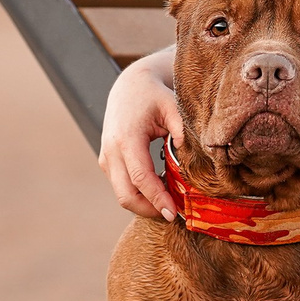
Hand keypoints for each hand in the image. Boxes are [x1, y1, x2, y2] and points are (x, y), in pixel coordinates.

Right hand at [99, 47, 180, 221]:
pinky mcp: (107, 162)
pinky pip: (121, 186)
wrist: (129, 87)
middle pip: (125, 195)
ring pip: (122, 194)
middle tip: (174, 214)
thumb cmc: (153, 96)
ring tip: (171, 201)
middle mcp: (111, 151)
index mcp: (127, 138)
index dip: (157, 199)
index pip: (140, 178)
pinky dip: (139, 193)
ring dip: (144, 203)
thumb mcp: (173, 106)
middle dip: (149, 210)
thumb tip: (193, 157)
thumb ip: (182, 129)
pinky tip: (160, 188)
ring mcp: (106, 158)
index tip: (174, 213)